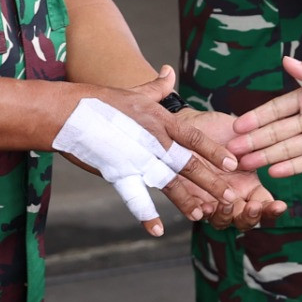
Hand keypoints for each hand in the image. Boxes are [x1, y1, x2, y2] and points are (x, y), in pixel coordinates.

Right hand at [100, 74, 282, 232]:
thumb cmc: (100, 100)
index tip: (233, 163)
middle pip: (188, 163)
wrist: (68, 112)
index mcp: (159, 121)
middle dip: (210, 181)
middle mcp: (152, 140)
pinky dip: (146, 214)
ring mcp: (136, 157)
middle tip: (229, 197)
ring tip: (201, 216)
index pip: (194, 138)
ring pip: (168, 182)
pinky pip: (135, 196)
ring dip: (186, 200)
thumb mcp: (134, 91)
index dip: (214, 151)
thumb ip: (157, 87)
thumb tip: (169, 72)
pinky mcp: (117, 172)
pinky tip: (157, 230)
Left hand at [168, 110, 284, 228]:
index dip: (273, 208)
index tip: (280, 205)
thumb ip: (255, 145)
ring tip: (226, 204)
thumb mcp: (241, 135)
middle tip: (253, 206)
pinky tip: (204, 207)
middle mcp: (231, 195)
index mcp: (248, 183)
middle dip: (251, 217)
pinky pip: (195, 213)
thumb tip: (270, 152)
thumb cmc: (216, 127)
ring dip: (226, 216)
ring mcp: (210, 198)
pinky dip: (201, 214)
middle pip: (245, 219)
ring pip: (222, 221)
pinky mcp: (188, 198)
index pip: (264, 202)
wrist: (185, 121)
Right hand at [231, 58, 301, 176]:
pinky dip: (293, 167)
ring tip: (247, 164)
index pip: (276, 110)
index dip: (257, 118)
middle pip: (278, 132)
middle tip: (233, 151)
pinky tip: (275, 171)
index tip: (237, 126)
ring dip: (268, 156)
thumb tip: (286, 61)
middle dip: (255, 141)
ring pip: (289, 149)